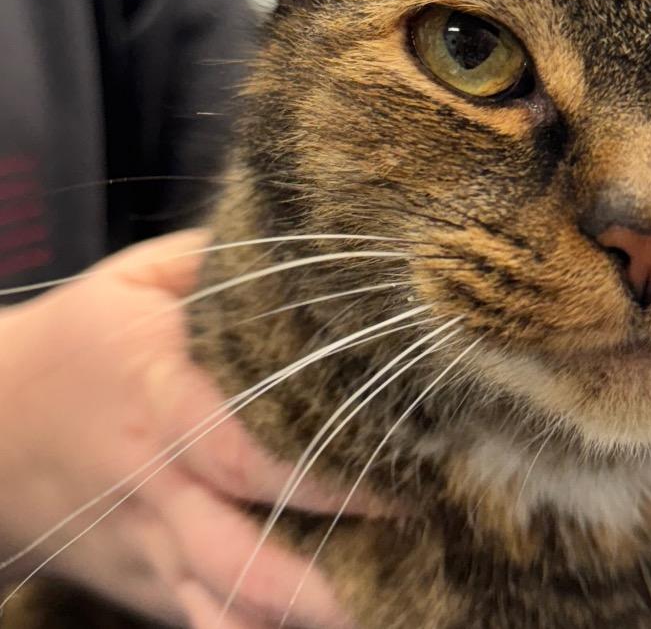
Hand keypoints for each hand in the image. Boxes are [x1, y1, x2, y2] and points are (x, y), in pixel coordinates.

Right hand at [0, 231, 372, 627]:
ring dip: (280, 620)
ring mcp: (144, 544)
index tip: (390, 483)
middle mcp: (156, 486)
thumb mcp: (135, 279)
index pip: (242, 453)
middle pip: (232, 553)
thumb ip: (215, 261)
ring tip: (352, 621)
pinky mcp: (137, 578)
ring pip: (212, 607)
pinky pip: (194, 620)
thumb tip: (299, 242)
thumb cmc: (76, 341)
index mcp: (161, 401)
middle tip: (391, 572)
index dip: (317, 476)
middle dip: (309, 577)